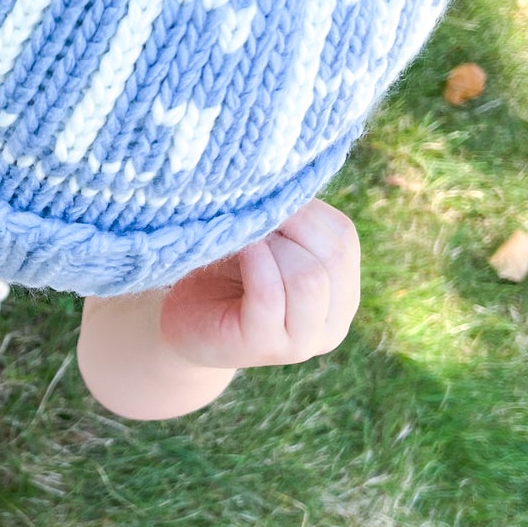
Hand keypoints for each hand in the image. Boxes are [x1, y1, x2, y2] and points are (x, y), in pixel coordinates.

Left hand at [159, 199, 360, 369]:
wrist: (184, 325)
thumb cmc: (225, 274)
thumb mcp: (268, 242)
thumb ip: (291, 221)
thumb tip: (292, 180)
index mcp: (342, 293)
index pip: (343, 238)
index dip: (307, 210)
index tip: (269, 198)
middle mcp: (333, 324)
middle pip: (332, 257)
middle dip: (292, 225)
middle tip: (253, 213)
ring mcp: (301, 342)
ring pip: (308, 278)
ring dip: (273, 245)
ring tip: (244, 233)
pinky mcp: (263, 346)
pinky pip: (270, 294)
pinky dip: (254, 262)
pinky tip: (236, 248)